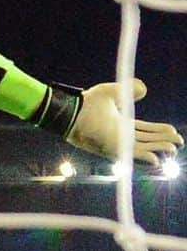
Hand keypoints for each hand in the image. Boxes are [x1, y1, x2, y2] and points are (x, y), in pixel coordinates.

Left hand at [67, 80, 182, 165]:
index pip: (144, 130)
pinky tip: (156, 160)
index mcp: (121, 124)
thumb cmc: (88, 102)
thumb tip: (145, 90)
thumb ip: (130, 89)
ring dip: (158, 150)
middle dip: (163, 142)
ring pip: (143, 149)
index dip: (159, 131)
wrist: (74, 111)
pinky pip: (131, 155)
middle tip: (178, 143)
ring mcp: (117, 143)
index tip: (173, 132)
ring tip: (173, 150)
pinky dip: (144, 158)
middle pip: (147, 141)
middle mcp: (120, 135)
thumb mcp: (113, 91)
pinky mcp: (113, 149)